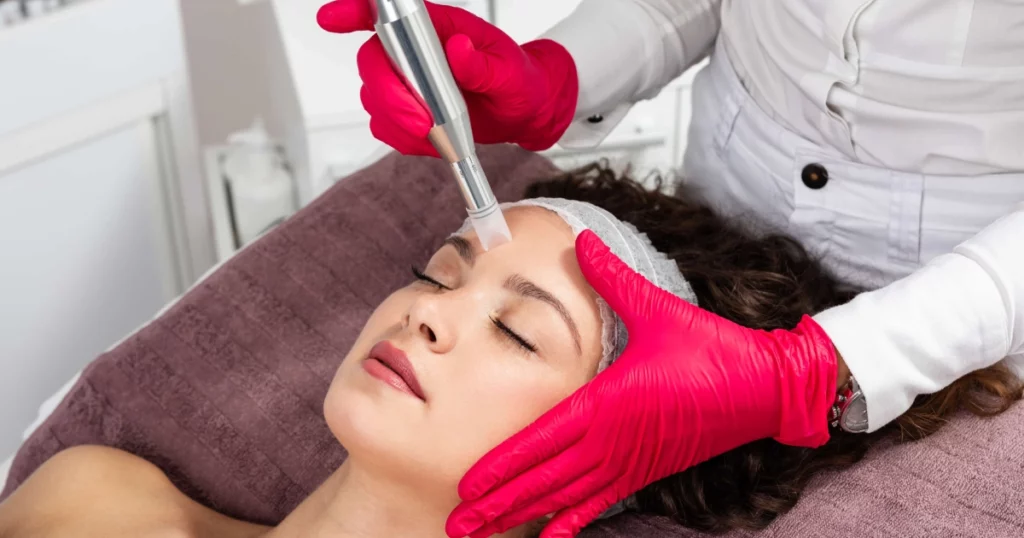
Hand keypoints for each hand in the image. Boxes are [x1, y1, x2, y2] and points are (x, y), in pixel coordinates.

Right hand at [316, 0, 578, 156]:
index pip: (385, 11)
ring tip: (435, 132)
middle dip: (390, 96)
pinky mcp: (405, 112)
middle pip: (372, 63)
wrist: (522, 111)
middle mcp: (414, 52)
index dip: (353, 11)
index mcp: (435, 27)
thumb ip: (484, 64)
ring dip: (399, 121)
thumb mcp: (510, 71)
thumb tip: (459, 50)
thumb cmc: (517, 80)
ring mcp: (406, 83)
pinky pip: (385, 127)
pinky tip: (433, 139)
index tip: (332, 18)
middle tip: (422, 122)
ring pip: (374, 99)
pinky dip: (405, 138)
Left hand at [446, 230, 838, 537]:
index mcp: (607, 402)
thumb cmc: (711, 347)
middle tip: (458, 524)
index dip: (503, 465)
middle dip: (498, 503)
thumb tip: (581, 238)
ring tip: (483, 534)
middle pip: (543, 479)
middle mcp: (611, 440)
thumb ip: (611, 276)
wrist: (766, 387)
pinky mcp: (645, 472)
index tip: (468, 484)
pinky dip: (571, 523)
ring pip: (564, 497)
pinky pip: (599, 504)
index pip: (542, 440)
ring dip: (523, 516)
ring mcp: (628, 462)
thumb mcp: (657, 306)